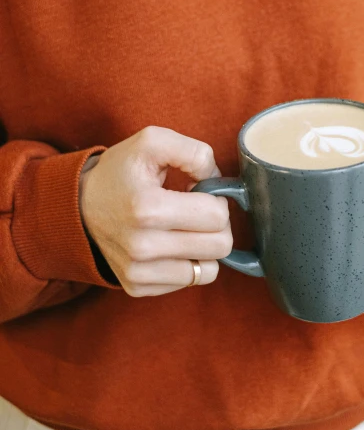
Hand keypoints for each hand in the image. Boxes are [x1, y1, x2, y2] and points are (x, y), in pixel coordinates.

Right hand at [79, 127, 232, 296]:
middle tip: (197, 210)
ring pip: (210, 271)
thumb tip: (219, 181)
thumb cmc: (119, 171)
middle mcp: (142, 247)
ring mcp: (138, 272)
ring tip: (184, 229)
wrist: (77, 205)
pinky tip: (169, 245)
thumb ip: (194, 152)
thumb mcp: (152, 141)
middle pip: (220, 246)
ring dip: (205, 247)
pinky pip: (189, 282)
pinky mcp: (137, 287)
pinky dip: (187, 263)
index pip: (217, 215)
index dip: (216, 198)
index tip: (197, 191)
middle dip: (217, 224)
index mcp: (147, 208)